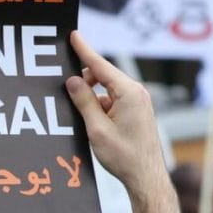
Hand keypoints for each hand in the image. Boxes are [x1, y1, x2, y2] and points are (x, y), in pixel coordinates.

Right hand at [64, 32, 184, 212]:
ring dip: (93, 96)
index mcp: (129, 93)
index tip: (73, 35)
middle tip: (66, 87)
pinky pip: (114, 101)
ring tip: (80, 112)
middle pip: (104, 76)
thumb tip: (73, 81)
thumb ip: (84, 102)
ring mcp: (138, 103)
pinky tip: (91, 120)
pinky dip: (101, 106)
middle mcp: (136, 93)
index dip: (84, 50)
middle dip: (85, 80)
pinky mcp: (137, 112)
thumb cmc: (124, 156)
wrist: (146, 177)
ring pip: (108, 90)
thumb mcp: (97, 129)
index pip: (101, 66)